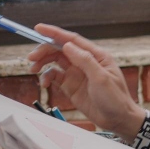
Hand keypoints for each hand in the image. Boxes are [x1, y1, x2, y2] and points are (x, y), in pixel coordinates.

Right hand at [27, 24, 145, 141]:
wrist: (118, 120)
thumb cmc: (116, 98)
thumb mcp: (101, 78)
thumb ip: (84, 60)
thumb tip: (67, 45)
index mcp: (95, 55)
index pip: (72, 39)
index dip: (54, 33)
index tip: (38, 28)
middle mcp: (84, 62)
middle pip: (59, 50)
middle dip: (44, 51)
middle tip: (31, 57)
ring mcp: (77, 74)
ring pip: (55, 62)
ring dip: (42, 63)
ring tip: (33, 69)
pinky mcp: (71, 86)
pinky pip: (55, 77)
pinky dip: (47, 78)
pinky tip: (44, 83)